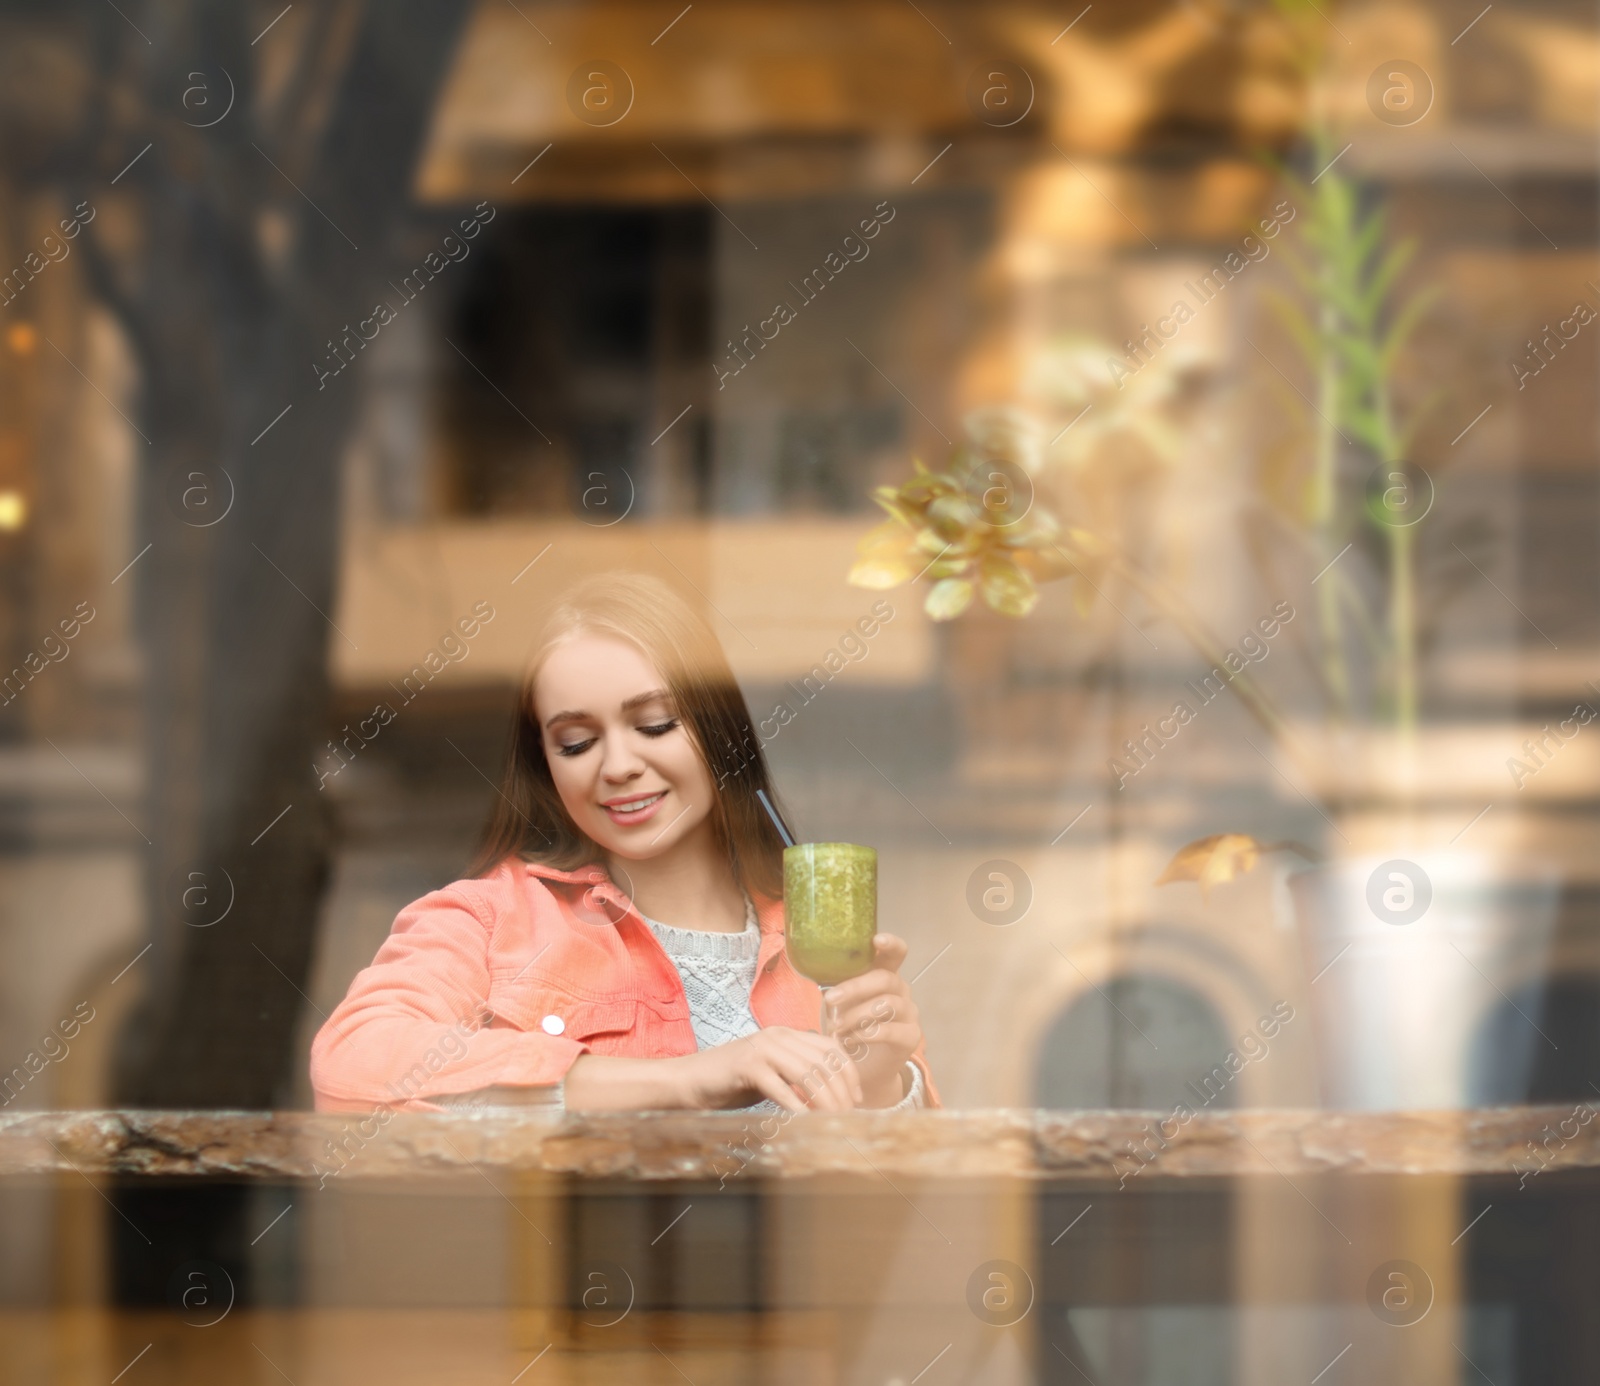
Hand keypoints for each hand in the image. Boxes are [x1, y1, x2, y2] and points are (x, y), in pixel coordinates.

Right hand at [673, 1027, 862, 1111]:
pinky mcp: (746, 1066)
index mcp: (786, 1034)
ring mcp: (761, 1048)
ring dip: (824, 1099)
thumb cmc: (732, 1082)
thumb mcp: (772, 1073)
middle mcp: (777, 1036)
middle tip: (848, 1115)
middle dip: (841, 1090)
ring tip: (833, 1120)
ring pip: (806, 1072)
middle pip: (823, 1060)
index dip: (849, 1073)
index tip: (858, 1098)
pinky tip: (805, 1120)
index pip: (830, 1047)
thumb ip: (797, 1075)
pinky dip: (796, 1105)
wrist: (689, 1080)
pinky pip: (780, 1086)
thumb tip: (831, 1094)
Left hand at [825, 934, 922, 1106]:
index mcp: (885, 975)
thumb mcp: (838, 1002)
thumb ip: (833, 984)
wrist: (861, 1068)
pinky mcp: (911, 1037)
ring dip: (857, 1014)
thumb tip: (809, 964)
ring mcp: (909, 1014)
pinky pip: (891, 1031)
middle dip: (856, 987)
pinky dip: (866, 1035)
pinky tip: (849, 1040)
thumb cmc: (848, 1027)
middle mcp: (901, 991)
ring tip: (837, 1027)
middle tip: (830, 998)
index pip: (896, 953)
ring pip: (888, 1004)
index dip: (891, 943)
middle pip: (885, 979)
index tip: (877, 939)